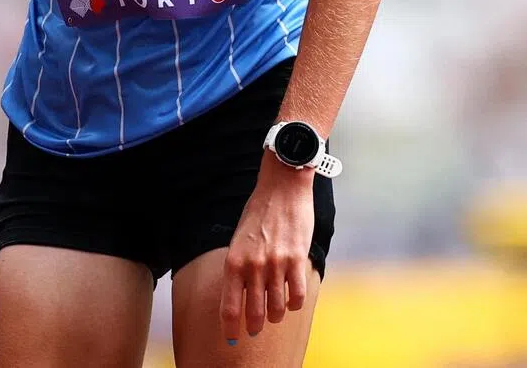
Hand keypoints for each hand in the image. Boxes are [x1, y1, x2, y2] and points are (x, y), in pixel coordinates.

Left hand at [220, 165, 314, 340]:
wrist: (282, 187)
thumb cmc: (259, 212)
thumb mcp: (239, 239)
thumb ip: (239, 266)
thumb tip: (239, 295)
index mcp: (234, 260)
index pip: (229, 306)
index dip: (230, 327)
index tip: (231, 338)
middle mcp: (253, 266)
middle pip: (254, 314)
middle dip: (254, 326)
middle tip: (255, 328)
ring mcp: (276, 264)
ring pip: (277, 309)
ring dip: (276, 313)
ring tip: (275, 309)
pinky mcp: (297, 260)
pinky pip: (297, 297)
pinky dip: (294, 303)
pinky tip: (292, 296)